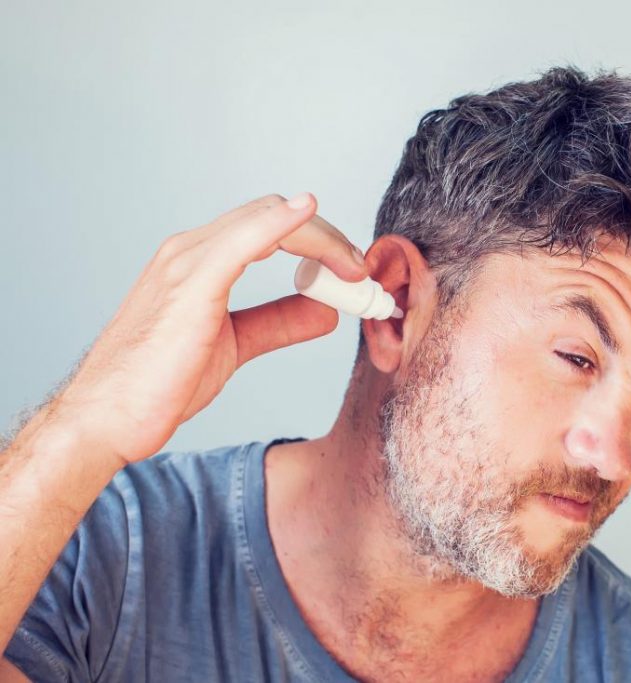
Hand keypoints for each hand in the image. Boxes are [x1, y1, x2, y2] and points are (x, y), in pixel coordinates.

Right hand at [51, 192, 366, 466]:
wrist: (110, 419)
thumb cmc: (159, 383)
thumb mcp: (235, 344)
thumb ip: (278, 322)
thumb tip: (326, 311)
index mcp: (199, 261)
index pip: (270, 226)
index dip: (319, 242)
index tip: (352, 273)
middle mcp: (191, 250)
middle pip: (274, 215)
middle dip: (328, 238)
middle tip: (361, 275)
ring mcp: (187, 263)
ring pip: (267, 220)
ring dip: (322, 240)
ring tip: (353, 273)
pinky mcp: (191, 285)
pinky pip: (242, 241)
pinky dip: (280, 223)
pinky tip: (308, 214)